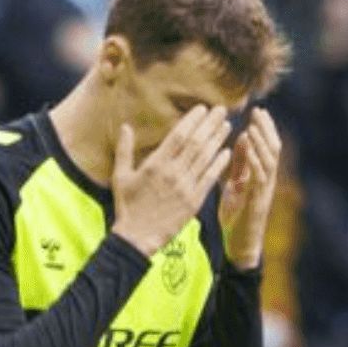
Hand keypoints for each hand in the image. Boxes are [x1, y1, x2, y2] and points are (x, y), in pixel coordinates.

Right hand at [111, 107, 232, 256]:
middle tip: (222, 110)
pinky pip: (209, 180)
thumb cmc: (127, 207)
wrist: (137, 238)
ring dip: (218, 140)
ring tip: (227, 125)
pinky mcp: (193, 202)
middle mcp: (173, 173)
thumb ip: (124, 150)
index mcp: (156, 164)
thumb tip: (125, 126)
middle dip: (210, 125)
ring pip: (205, 159)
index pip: (179, 136)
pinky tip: (227, 153)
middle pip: (197, 143)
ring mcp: (185, 188)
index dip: (193, 120)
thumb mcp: (121, 176)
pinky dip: (219, 165)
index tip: (202, 108)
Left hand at [220, 108, 283, 269]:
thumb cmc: (237, 217)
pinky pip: (259, 177)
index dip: (265, 129)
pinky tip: (249, 148)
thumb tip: (242, 139)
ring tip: (254, 124)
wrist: (241, 246)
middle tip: (258, 112)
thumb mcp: (236, 185)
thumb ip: (240, 164)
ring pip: (270, 161)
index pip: (268, 147)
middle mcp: (267, 182)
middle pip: (273, 149)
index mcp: (262, 177)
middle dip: (266, 130)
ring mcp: (265, 192)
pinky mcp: (258, 201)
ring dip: (262, 141)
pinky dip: (255, 160)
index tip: (258, 111)